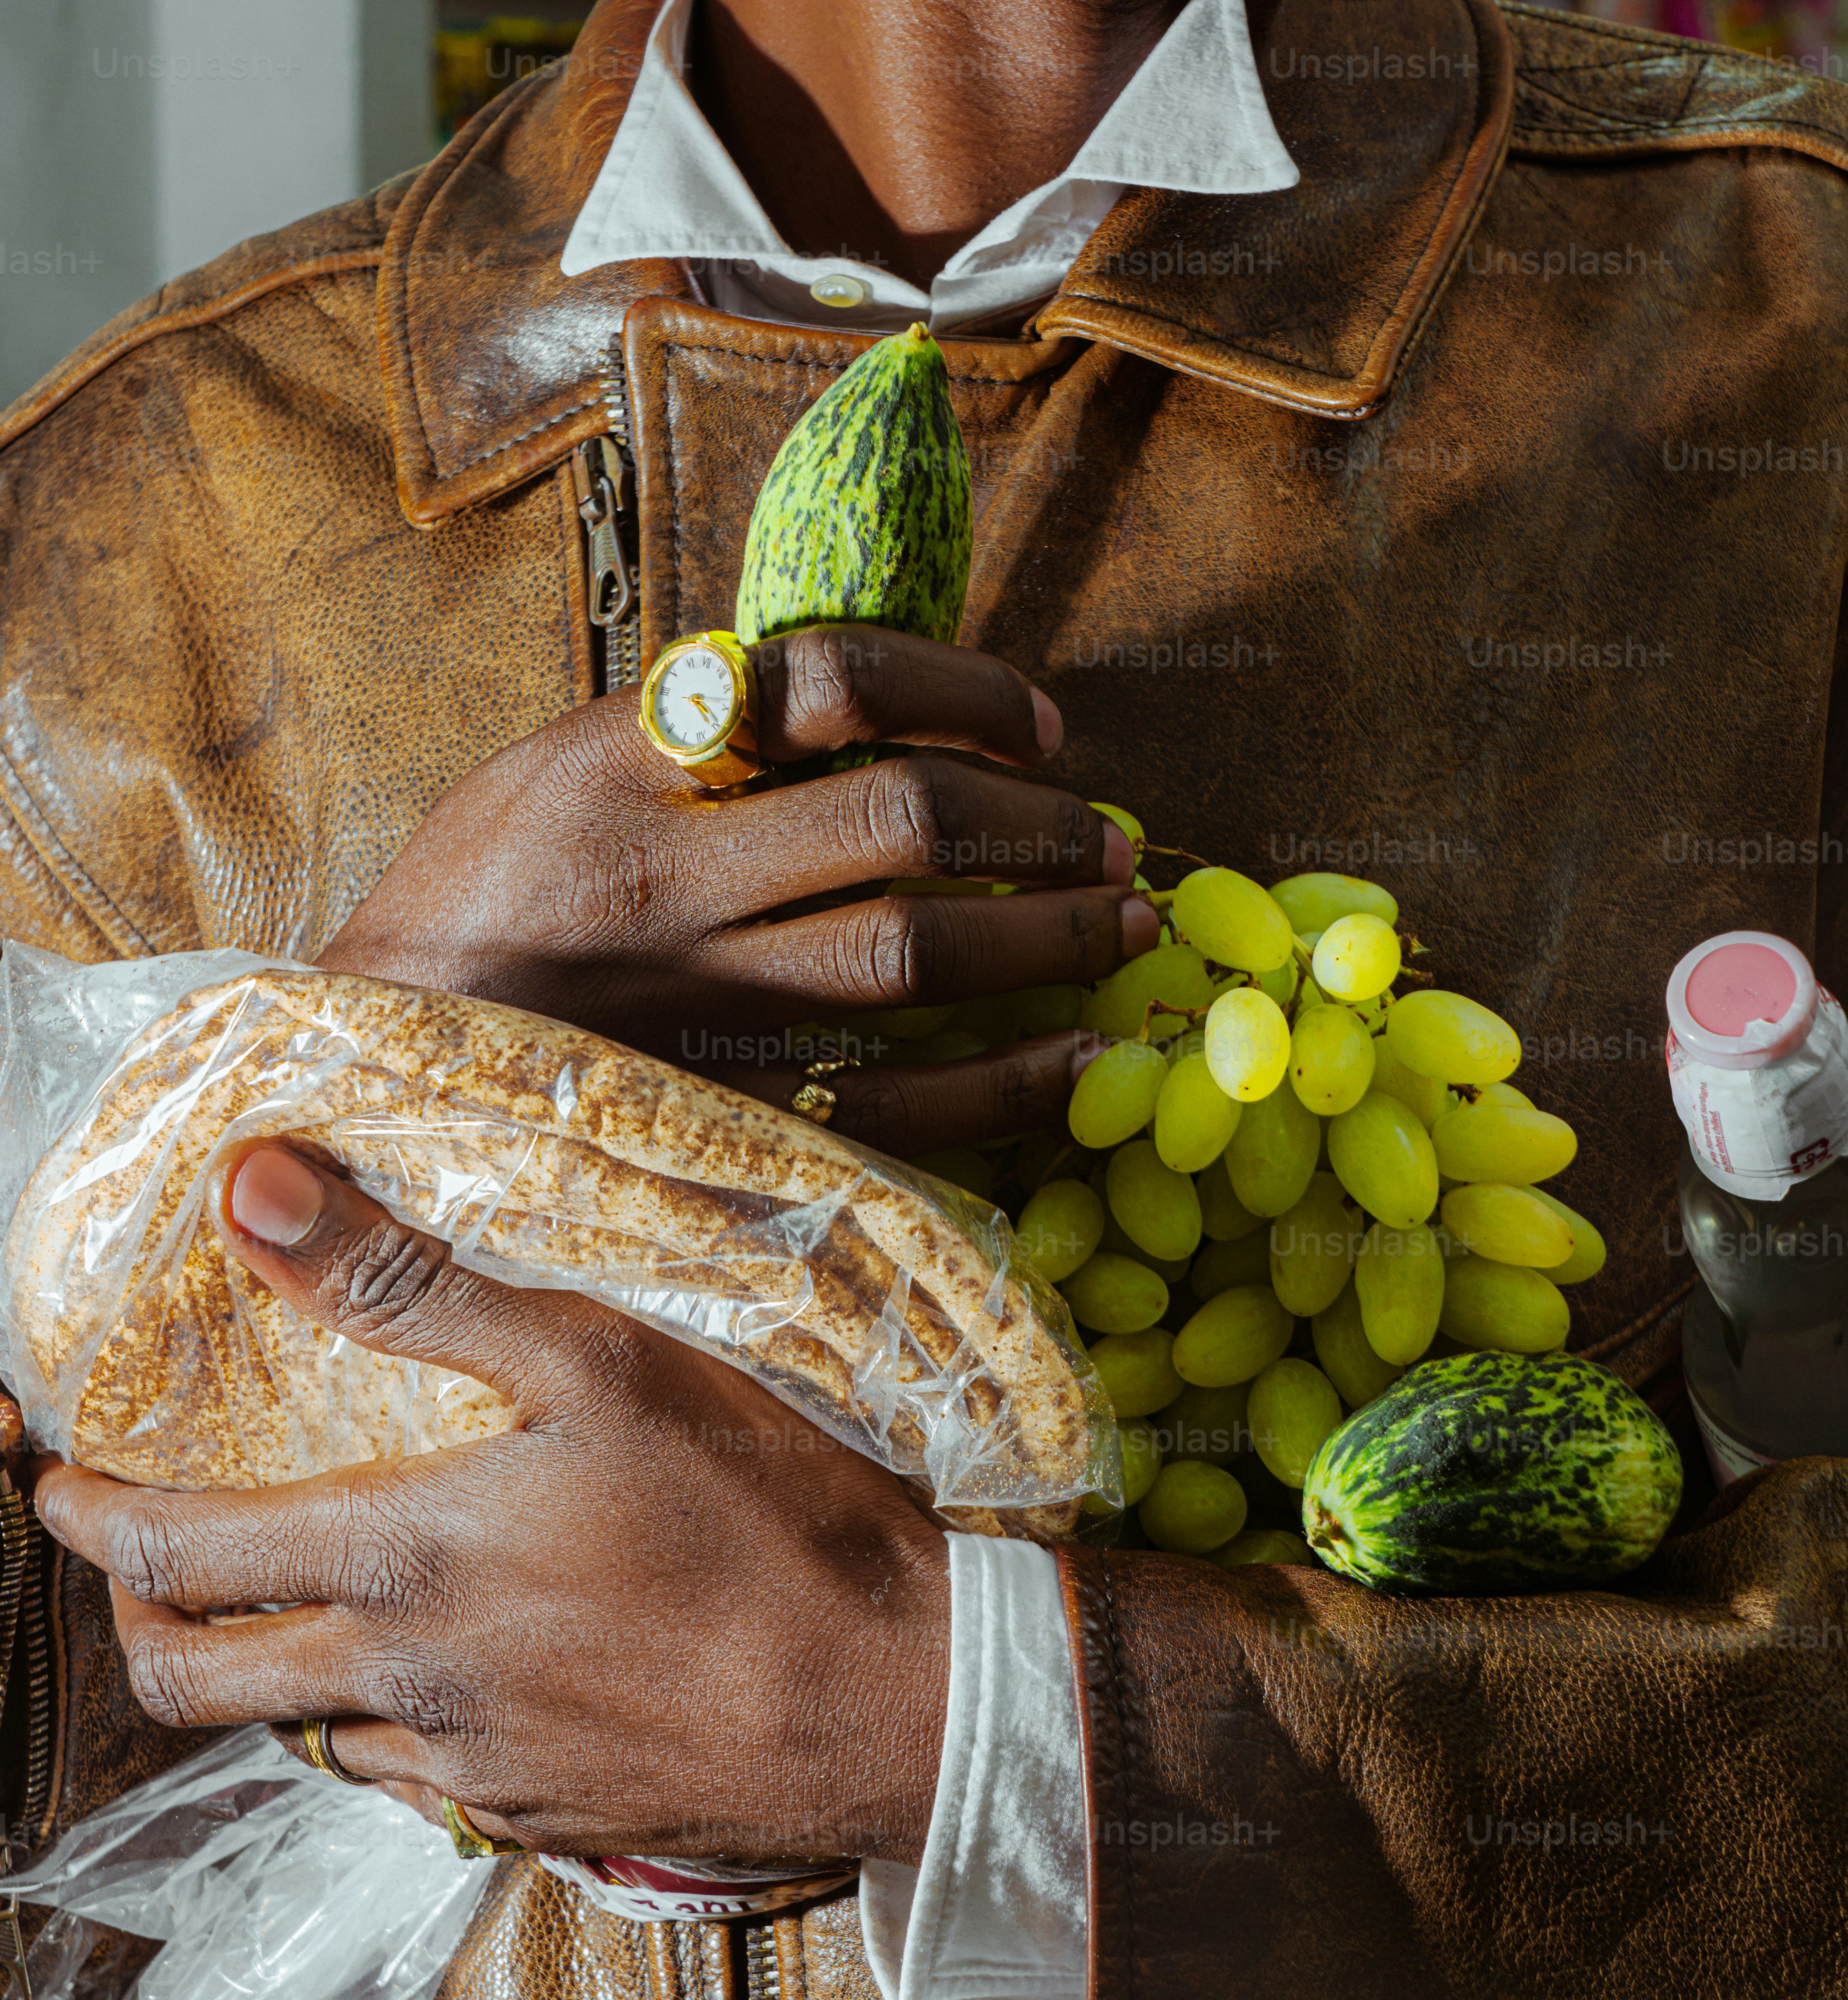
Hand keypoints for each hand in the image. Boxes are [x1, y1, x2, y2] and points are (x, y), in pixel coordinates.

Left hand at [31, 1145, 950, 1865]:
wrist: (900, 1704)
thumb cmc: (766, 1516)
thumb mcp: (597, 1359)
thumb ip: (407, 1282)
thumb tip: (246, 1188)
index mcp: (400, 1567)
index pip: (169, 1557)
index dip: (84, 1514)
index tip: (55, 1473)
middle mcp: (408, 1689)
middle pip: (191, 1689)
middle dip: (135, 1618)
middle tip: (144, 1558)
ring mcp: (474, 1770)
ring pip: (305, 1740)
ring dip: (276, 1674)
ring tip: (309, 1605)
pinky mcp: (545, 1820)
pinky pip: (417, 1785)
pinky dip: (392, 1728)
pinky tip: (453, 1675)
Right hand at [320, 625, 1155, 1158]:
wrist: (366, 1058)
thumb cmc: (478, 899)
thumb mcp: (555, 767)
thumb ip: (698, 734)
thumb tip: (872, 702)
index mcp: (621, 759)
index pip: (831, 677)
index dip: (966, 689)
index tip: (1043, 725)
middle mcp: (662, 874)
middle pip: (904, 820)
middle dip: (1042, 825)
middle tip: (1116, 840)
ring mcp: (689, 1005)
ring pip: (911, 956)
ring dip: (1049, 939)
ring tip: (1124, 924)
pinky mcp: (710, 1117)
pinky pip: (890, 1103)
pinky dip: (1003, 1085)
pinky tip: (1075, 1063)